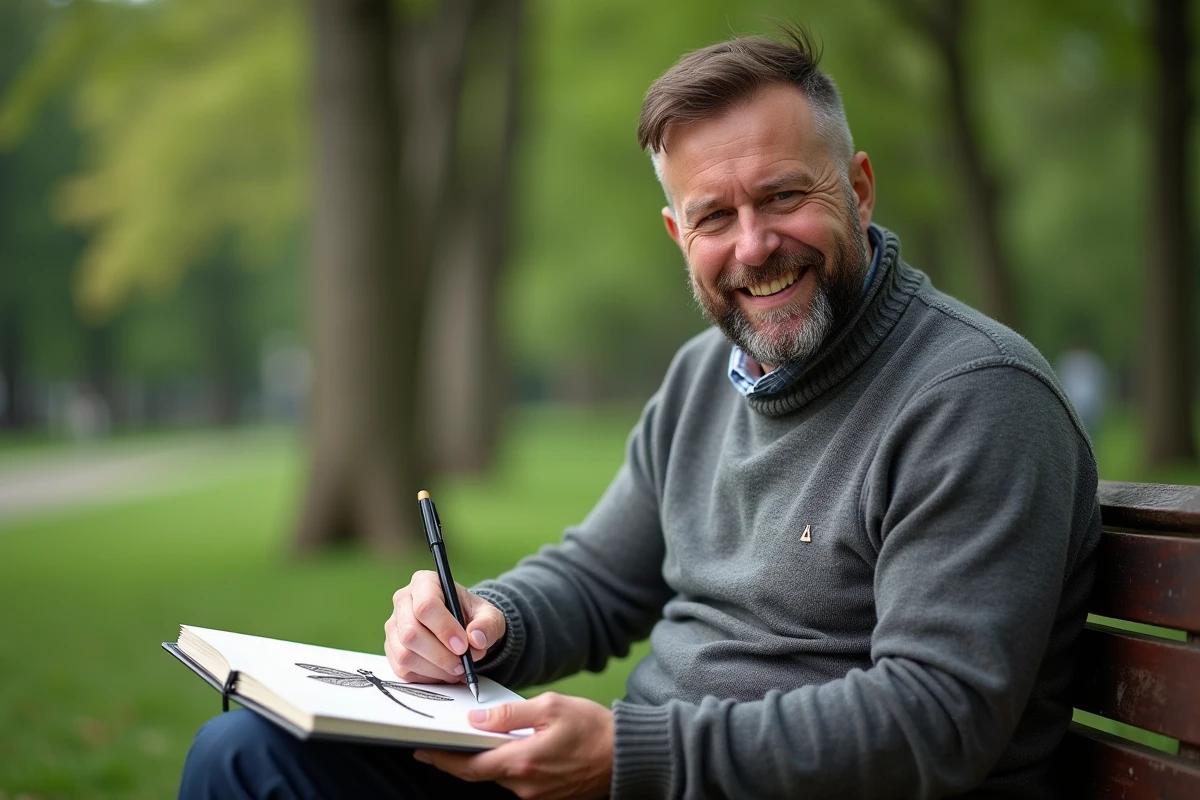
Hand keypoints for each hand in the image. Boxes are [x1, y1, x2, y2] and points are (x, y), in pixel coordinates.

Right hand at [384, 570, 505, 682]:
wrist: (462, 628)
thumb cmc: (472, 616)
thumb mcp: (489, 615)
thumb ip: (487, 625)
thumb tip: (476, 639)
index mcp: (425, 582)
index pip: (426, 605)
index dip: (444, 628)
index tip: (463, 646)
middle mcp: (403, 601)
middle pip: (411, 633)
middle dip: (440, 655)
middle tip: (462, 664)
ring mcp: (394, 626)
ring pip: (405, 655)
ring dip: (434, 669)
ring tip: (457, 669)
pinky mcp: (392, 649)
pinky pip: (403, 670)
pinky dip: (427, 677)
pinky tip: (444, 672)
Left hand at [414, 692, 612, 799]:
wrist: (628, 755)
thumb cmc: (594, 728)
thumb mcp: (550, 708)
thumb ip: (509, 715)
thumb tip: (476, 720)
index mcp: (522, 763)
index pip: (469, 768)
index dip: (442, 760)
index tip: (423, 751)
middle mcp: (526, 786)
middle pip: (482, 774)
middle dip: (463, 758)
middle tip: (445, 743)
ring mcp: (538, 796)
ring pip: (501, 777)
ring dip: (491, 759)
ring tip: (487, 738)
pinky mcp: (549, 797)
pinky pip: (520, 781)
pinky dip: (511, 765)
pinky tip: (517, 748)